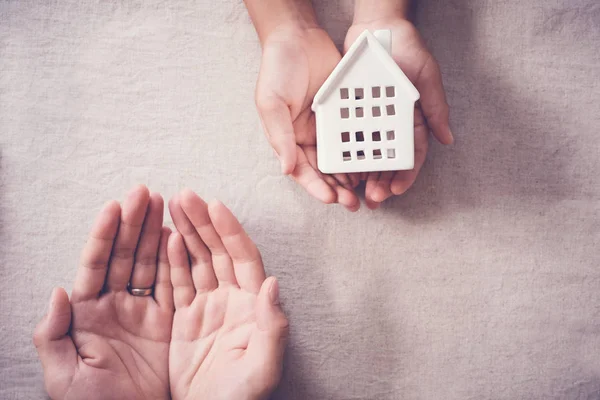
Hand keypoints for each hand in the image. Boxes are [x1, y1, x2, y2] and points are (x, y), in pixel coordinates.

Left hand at [33, 185, 172, 399]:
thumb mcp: (63, 377)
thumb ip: (53, 334)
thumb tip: (58, 291)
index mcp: (86, 314)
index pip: (95, 265)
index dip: (105, 235)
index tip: (115, 206)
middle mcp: (115, 305)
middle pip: (125, 255)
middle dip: (134, 222)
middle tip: (145, 192)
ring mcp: (142, 311)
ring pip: (149, 263)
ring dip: (154, 233)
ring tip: (163, 204)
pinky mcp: (167, 321)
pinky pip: (172, 285)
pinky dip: (176, 262)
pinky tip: (177, 237)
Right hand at [168, 189, 288, 399]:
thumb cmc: (241, 398)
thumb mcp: (262, 368)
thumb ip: (272, 327)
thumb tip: (273, 283)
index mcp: (252, 305)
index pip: (243, 258)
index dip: (230, 231)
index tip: (215, 206)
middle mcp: (231, 299)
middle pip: (217, 251)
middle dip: (203, 222)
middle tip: (185, 195)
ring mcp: (206, 307)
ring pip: (196, 260)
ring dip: (186, 232)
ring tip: (172, 205)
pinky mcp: (184, 319)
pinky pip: (177, 283)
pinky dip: (170, 260)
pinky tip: (165, 239)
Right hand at [256, 25, 360, 210]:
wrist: (299, 36)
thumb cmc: (277, 69)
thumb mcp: (271, 103)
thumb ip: (279, 136)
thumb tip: (287, 169)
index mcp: (288, 139)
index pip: (302, 170)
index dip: (316, 187)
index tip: (331, 198)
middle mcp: (308, 137)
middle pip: (324, 170)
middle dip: (337, 188)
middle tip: (353, 203)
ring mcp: (328, 126)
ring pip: (342, 158)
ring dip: (352, 175)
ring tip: (366, 189)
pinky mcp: (344, 113)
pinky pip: (355, 135)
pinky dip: (363, 150)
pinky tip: (374, 162)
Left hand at [346, 17, 452, 208]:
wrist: (376, 26)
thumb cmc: (407, 48)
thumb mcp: (427, 76)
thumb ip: (436, 107)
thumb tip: (448, 139)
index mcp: (411, 120)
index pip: (411, 155)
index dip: (405, 175)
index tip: (395, 190)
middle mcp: (390, 124)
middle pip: (387, 161)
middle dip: (381, 182)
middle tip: (372, 199)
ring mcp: (369, 119)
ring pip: (366, 155)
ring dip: (362, 176)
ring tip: (354, 192)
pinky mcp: (350, 111)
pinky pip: (346, 137)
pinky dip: (344, 154)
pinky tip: (338, 170)